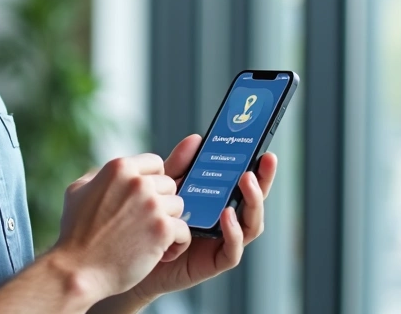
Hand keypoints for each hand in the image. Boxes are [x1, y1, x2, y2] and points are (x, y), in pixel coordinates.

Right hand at [48, 153, 191, 300]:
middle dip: (160, 204)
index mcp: (119, 168)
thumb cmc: (74, 234)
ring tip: (151, 239)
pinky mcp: (162, 229)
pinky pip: (184, 231)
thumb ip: (97, 176)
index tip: (145, 199)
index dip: (152, 182)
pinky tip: (161, 253)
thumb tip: (105, 172)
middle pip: (169, 186)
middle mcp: (138, 182)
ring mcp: (152, 205)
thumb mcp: (77, 191)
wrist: (77, 269)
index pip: (154, 163)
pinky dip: (176, 244)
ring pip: (179, 207)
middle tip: (144, 224)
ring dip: (168, 223)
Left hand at [126, 135, 277, 304]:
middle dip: (264, 180)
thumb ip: (181, 166)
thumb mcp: (167, 189)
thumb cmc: (153, 221)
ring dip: (253, 202)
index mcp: (221, 202)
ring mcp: (224, 242)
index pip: (246, 184)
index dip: (260, 168)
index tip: (265, 149)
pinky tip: (227, 215)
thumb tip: (196, 138)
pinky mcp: (214, 262)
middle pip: (255, 202)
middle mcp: (228, 221)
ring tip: (246, 181)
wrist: (136, 254)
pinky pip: (232, 250)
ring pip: (252, 225)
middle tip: (264, 159)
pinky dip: (234, 232)